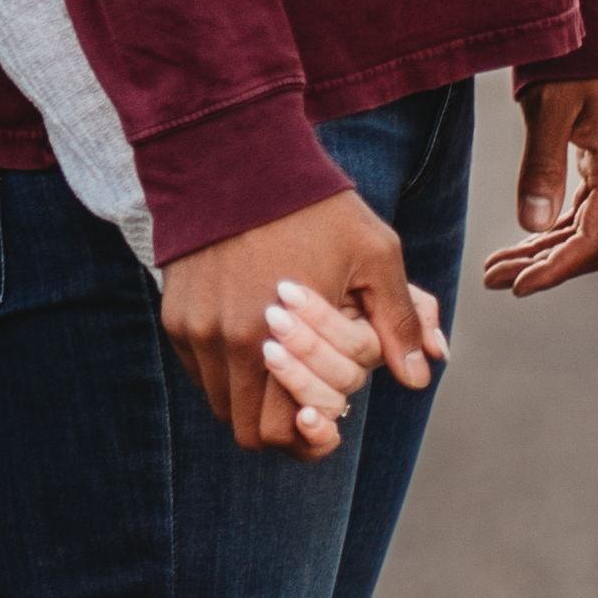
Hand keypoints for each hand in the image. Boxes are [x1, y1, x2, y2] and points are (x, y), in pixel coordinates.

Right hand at [164, 188, 440, 455]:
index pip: (282, 431)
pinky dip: (227, 370)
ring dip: (253, 398)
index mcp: (274, 336)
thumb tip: (422, 375)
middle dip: (281, 423)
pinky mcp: (176, 315)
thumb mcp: (375, 255)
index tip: (325, 423)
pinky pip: (201, 369)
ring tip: (283, 365)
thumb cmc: (315, 206)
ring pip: (220, 403)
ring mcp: (195, 330)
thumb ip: (399, 320)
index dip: (308, 439)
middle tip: (308, 400)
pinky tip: (256, 337)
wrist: (235, 158)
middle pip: (247, 429)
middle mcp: (225, 342)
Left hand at [479, 71, 597, 296]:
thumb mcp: (549, 108)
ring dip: (545, 251)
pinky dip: (555, 228)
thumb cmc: (574, 57)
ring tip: (497, 268)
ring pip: (589, 228)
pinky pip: (587, 209)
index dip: (557, 270)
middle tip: (492, 279)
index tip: (518, 288)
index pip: (595, 240)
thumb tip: (530, 224)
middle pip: (593, 242)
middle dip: (544, 266)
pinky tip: (523, 240)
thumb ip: (541, 167)